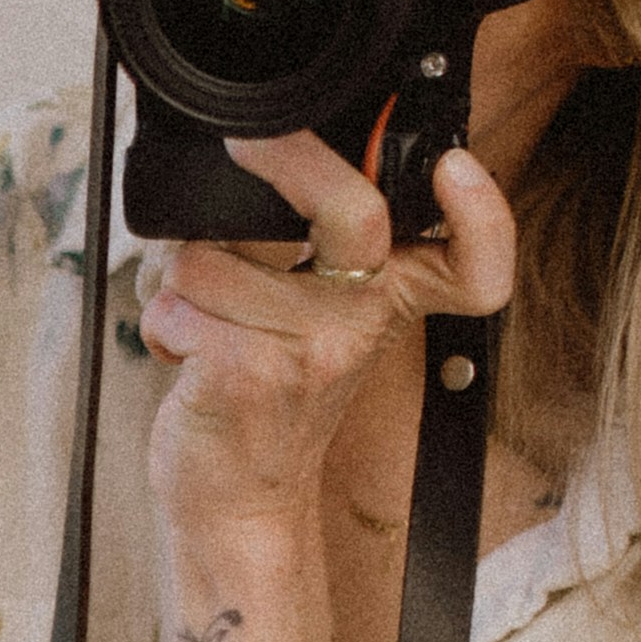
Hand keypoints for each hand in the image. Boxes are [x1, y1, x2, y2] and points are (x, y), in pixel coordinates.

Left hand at [140, 129, 514, 556]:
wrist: (242, 498)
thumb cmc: (270, 396)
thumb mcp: (319, 318)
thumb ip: (314, 244)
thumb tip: (264, 150)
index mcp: (389, 298)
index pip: (470, 265)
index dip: (482, 215)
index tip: (457, 168)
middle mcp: (361, 323)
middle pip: (354, 213)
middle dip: (287, 158)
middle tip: (246, 143)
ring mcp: (308, 351)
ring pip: (207, 254)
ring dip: (178, 281)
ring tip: (204, 319)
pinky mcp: (246, 373)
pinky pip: (174, 303)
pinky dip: (159, 322)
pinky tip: (186, 355)